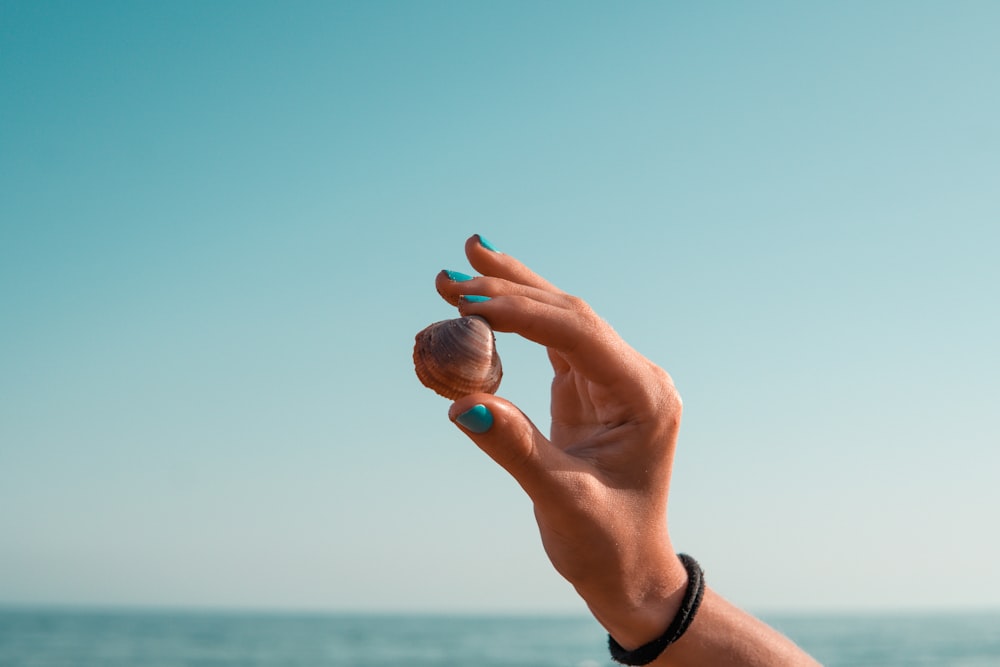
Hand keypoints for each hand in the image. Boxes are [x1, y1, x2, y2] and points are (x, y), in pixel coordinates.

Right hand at [435, 235, 686, 646]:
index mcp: (644, 396)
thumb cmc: (607, 543)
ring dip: (511, 295)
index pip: (579, 335)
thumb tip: (462, 406)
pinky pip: (551, 343)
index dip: (523, 314)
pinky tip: (486, 302)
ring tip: (463, 267)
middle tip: (454, 272)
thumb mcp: (563, 500)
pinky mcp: (590, 389)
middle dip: (511, 290)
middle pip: (569, 315)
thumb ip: (516, 448)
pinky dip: (515, 323)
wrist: (629, 570)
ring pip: (559, 320)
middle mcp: (634, 377)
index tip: (470, 303)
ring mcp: (612, 379)